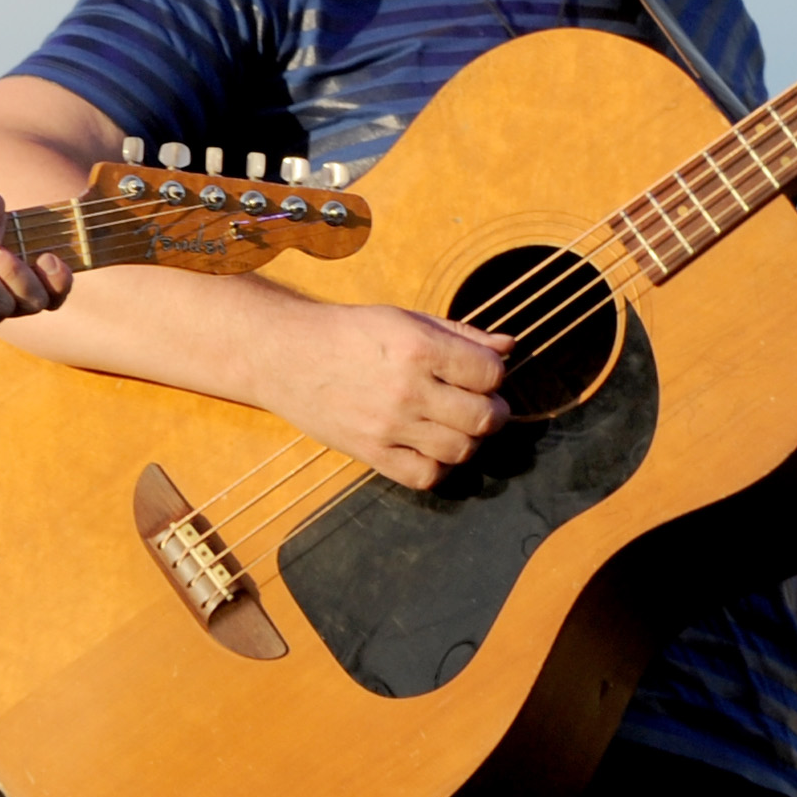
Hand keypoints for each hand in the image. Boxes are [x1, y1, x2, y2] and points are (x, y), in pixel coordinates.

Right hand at [256, 302, 513, 488]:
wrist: (286, 355)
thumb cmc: (350, 332)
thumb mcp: (406, 319)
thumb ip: (461, 334)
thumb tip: (510, 347)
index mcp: (419, 347)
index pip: (490, 374)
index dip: (493, 375)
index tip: (480, 374)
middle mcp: (407, 389)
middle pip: (483, 418)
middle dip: (493, 412)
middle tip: (480, 404)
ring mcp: (389, 426)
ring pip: (461, 450)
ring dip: (469, 439)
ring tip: (455, 424)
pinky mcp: (370, 453)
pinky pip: (425, 476)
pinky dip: (439, 466)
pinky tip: (432, 447)